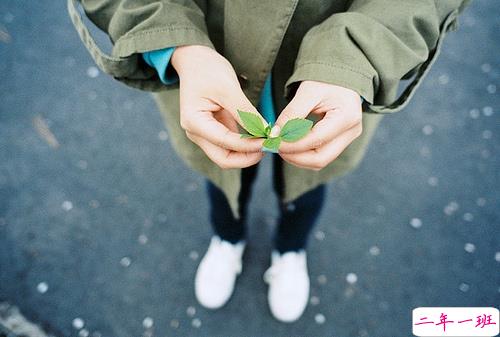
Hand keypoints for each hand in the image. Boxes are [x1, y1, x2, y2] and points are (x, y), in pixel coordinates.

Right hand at [171, 45, 266, 168]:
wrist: (194, 60)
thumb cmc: (208, 70)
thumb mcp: (229, 88)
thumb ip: (246, 113)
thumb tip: (266, 132)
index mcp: (194, 122)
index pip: (225, 142)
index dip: (249, 145)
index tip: (269, 140)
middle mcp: (195, 133)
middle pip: (223, 159)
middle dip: (247, 157)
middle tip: (269, 147)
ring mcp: (203, 134)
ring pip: (227, 155)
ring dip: (247, 153)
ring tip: (267, 142)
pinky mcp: (212, 131)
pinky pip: (230, 145)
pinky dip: (244, 145)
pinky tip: (259, 137)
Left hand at [273, 80, 362, 170]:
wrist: (340, 76)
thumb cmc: (326, 80)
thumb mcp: (307, 92)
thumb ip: (292, 114)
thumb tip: (275, 134)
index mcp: (347, 117)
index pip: (316, 140)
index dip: (292, 144)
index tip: (274, 141)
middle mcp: (351, 132)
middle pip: (321, 158)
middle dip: (295, 157)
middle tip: (275, 147)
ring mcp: (348, 139)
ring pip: (320, 161)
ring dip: (298, 158)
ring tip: (281, 145)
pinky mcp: (341, 142)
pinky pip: (320, 156)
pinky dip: (304, 154)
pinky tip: (291, 144)